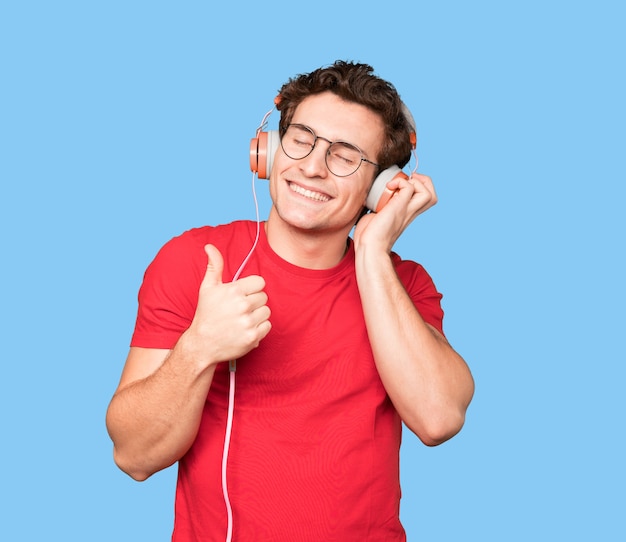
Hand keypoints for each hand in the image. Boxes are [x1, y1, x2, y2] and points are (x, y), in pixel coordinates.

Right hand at [183, 244, 271, 365]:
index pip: (260, 282)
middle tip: (239, 309)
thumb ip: (214, 266)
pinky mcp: (253, 337)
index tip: (242, 295)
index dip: (251, 288)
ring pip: (267, 311)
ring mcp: (248, 322)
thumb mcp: (207, 288)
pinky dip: (259, 328)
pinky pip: (267, 326)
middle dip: (254, 302)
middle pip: (264, 297)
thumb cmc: (206, 314)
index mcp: (234, 291)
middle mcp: (243, 306)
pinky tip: (245, 329)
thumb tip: (210, 246)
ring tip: (242, 319)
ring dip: (258, 315)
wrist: (202, 344)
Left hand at [354, 173, 437, 252]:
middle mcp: (410, 212)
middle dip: (424, 182)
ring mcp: (406, 210)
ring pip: (428, 193)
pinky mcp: (399, 207)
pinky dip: (400, 181)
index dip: (420, 187)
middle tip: (408, 181)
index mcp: (407, 214)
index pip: (425, 200)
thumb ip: (381, 206)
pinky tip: (388, 187)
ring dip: (416, 182)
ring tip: (399, 184)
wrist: (370, 246)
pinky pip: (409, 187)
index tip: (404, 184)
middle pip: (433, 195)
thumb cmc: (369, 235)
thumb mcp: (378, 216)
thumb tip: (372, 197)